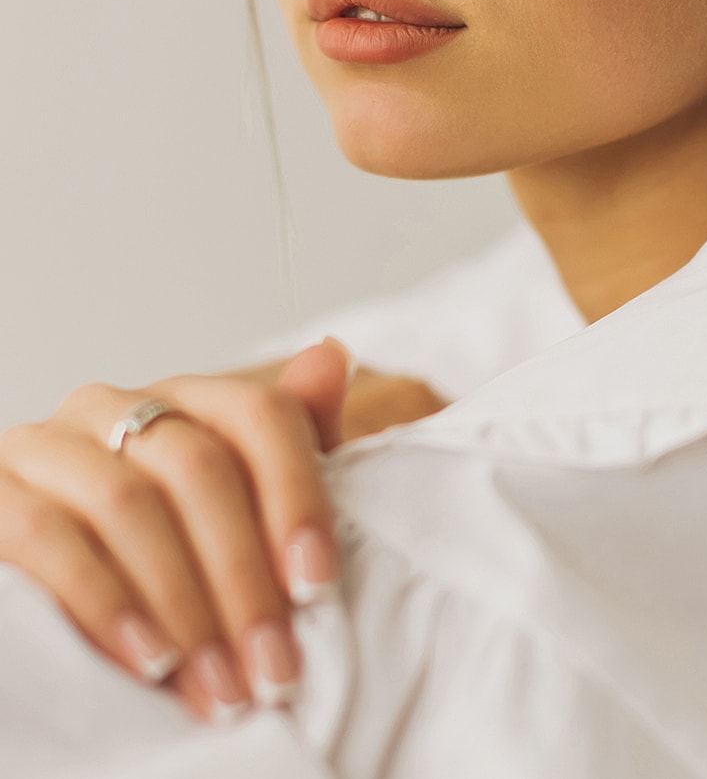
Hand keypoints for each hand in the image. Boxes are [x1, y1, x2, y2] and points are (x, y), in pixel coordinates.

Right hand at [0, 340, 447, 721]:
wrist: (41, 591)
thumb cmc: (162, 553)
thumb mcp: (237, 503)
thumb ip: (289, 440)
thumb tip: (330, 358)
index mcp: (181, 399)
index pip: (259, 415)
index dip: (297, 496)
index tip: (318, 584)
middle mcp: (110, 407)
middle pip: (199, 466)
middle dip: (244, 576)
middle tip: (272, 664)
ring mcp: (45, 447)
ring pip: (128, 502)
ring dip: (184, 603)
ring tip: (220, 682)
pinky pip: (47, 537)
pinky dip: (106, 604)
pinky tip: (147, 661)